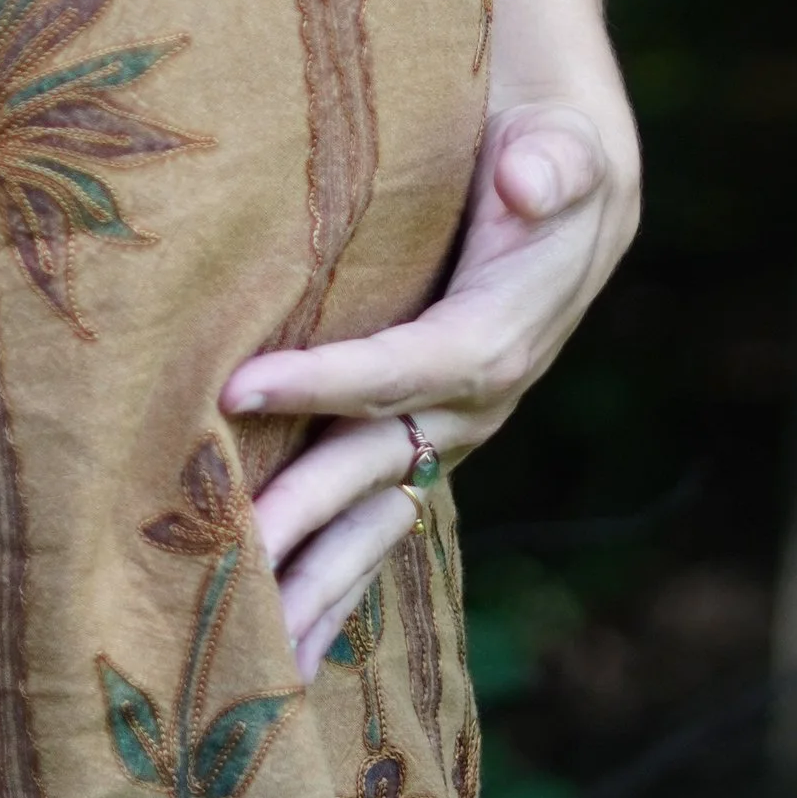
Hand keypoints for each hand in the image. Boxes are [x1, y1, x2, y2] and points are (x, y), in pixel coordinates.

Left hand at [221, 95, 639, 676]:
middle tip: (233, 569)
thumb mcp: (561, 144)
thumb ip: (552, 165)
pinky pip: (379, 502)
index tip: (237, 388)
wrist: (563, 168)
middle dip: (311, 519)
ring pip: (380, 509)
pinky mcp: (426, 426)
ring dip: (322, 577)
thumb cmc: (545, 144)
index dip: (331, 380)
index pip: (410, 367)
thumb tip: (527, 182)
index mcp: (504, 330)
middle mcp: (478, 397)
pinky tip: (288, 622)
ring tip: (259, 654)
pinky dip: (337, 560)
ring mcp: (451, 424)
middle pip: (385, 465)